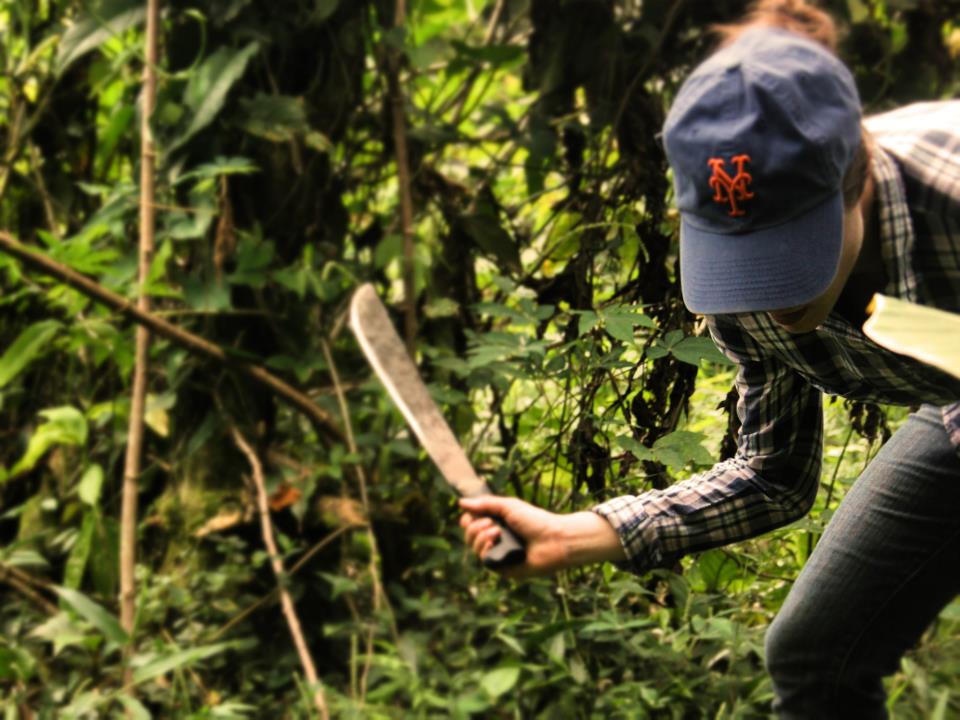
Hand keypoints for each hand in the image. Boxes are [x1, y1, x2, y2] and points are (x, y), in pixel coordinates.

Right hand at [458, 496, 624, 577]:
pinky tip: (494, 541)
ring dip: (479, 536)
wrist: (554, 539)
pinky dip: (485, 549)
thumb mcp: (509, 506)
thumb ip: (486, 504)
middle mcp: (497, 540)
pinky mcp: (503, 568)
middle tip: (489, 522)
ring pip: (475, 548)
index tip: (469, 515)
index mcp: (498, 524)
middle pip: (470, 536)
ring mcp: (499, 554)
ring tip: (496, 530)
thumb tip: (461, 502)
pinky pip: (485, 560)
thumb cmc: (535, 521)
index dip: (467, 520)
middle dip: (473, 527)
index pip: (473, 523)